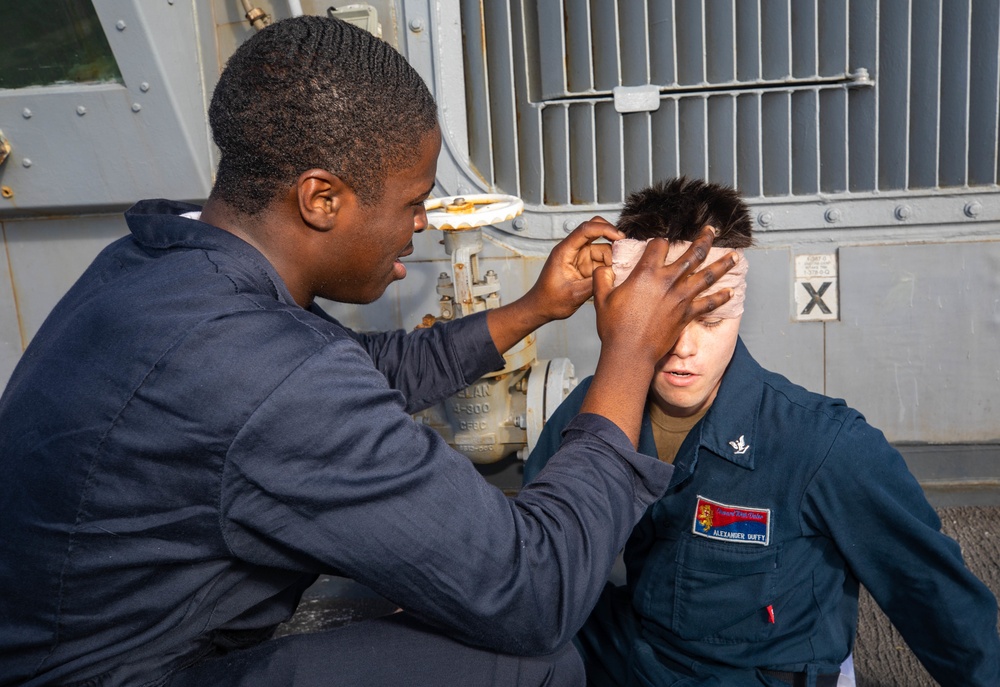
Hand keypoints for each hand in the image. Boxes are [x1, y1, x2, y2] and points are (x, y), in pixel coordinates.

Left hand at [522, 217, 623, 321]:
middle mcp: (572, 250)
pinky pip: (601, 259)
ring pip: (602, 247)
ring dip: (612, 256)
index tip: (619, 236)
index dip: (605, 229)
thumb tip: (613, 274)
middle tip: (625, 248)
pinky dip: (610, 264)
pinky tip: (615, 273)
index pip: (586, 230)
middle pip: (595, 230)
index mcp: (564, 251)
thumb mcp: (574, 294)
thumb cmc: (550, 301)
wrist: (541, 308)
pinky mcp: (585, 265)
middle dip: (611, 235)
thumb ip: (595, 282)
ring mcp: (579, 257)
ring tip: (620, 269)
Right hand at [592, 225, 735, 365]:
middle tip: (711, 231)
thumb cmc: (615, 328)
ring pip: (708, 275)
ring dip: (723, 263)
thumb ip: (602, 277)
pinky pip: (709, 303)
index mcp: (646, 273)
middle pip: (692, 253)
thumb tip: (604, 268)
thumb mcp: (601, 298)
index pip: (659, 245)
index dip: (660, 241)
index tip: (660, 243)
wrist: (630, 353)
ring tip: (734, 256)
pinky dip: (721, 297)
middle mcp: (668, 282)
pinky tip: (731, 292)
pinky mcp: (687, 314)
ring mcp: (680, 298)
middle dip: (704, 239)